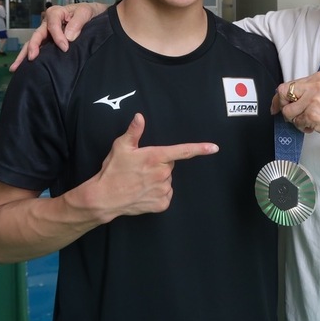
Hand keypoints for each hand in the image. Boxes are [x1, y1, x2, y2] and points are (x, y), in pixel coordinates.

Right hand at [10, 2, 106, 70]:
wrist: (93, 15)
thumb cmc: (88, 12)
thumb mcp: (86, 12)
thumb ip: (77, 22)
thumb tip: (68, 38)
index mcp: (56, 13)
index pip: (52, 25)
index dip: (57, 37)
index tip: (65, 48)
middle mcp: (48, 23)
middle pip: (37, 34)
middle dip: (33, 47)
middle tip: (32, 58)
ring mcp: (47, 33)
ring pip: (33, 43)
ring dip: (24, 55)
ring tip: (16, 67)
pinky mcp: (49, 41)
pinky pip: (39, 49)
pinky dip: (30, 57)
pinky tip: (22, 67)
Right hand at [91, 113, 219, 217]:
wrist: (104, 198)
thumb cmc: (113, 170)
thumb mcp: (121, 147)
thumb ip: (134, 131)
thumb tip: (140, 116)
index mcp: (155, 156)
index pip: (182, 151)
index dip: (200, 148)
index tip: (214, 148)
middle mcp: (162, 173)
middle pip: (169, 165)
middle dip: (159, 164)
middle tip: (141, 168)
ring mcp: (163, 190)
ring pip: (167, 180)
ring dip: (158, 179)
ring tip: (140, 181)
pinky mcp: (161, 204)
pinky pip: (165, 195)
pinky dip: (158, 194)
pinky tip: (144, 192)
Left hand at [270, 72, 319, 148]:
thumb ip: (310, 91)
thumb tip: (289, 98)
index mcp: (319, 77)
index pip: (290, 84)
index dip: (280, 97)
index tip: (277, 106)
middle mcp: (315, 85)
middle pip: (283, 93)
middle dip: (284, 107)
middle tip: (291, 117)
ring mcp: (313, 99)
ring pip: (288, 111)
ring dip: (295, 120)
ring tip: (309, 123)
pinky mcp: (312, 113)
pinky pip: (296, 122)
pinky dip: (302, 127)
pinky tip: (313, 127)